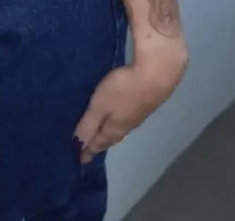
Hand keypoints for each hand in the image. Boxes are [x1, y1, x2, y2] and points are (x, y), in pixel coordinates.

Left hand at [74, 41, 187, 161]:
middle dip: (98, 143)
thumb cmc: (123, 90)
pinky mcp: (141, 104)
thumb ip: (88, 124)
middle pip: (109, 138)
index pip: (98, 143)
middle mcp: (125, 126)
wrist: (156, 76)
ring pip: (117, 129)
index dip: (88, 150)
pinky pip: (124, 119)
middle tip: (88, 149)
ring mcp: (135, 115)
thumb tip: (78, 146)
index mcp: (113, 129)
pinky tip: (115, 115)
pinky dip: (115, 122)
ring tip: (99, 134)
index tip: (80, 159)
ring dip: (107, 133)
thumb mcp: (100, 106)